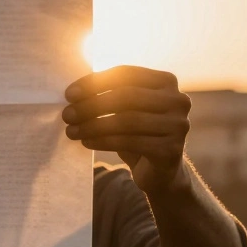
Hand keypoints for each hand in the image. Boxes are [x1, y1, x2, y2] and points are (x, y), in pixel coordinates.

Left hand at [62, 65, 190, 194]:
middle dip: (92, 105)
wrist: (159, 171)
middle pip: (127, 96)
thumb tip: (74, 92)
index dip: (96, 81)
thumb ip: (110, 94)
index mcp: (167, 81)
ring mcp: (178, 125)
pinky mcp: (171, 150)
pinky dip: (103, 141)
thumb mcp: (127, 109)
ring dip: (94, 125)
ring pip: (127, 120)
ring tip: (72, 130)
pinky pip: (130, 142)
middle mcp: (178, 100)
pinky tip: (86, 142)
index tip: (69, 94)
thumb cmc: (138, 133)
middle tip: (68, 114)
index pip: (127, 74)